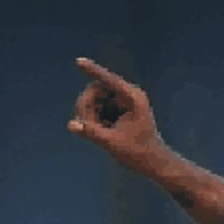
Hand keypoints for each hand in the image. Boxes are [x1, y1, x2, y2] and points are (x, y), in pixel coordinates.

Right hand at [66, 58, 171, 175]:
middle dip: (87, 107)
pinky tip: (103, 131)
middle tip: (87, 126)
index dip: (93, 70)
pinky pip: (98, 107)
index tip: (79, 61)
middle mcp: (128, 95)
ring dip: (90, 114)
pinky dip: (94, 119)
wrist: (152, 161)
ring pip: (95, 99)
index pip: (108, 80)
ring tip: (98, 132)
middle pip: (97, 89)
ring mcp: (122, 101)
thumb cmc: (137, 153)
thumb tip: (71, 124)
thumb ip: (91, 132)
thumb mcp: (112, 143)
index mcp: (133, 98)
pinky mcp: (118, 108)